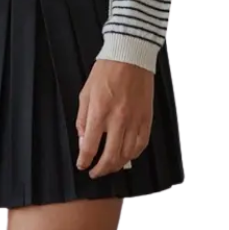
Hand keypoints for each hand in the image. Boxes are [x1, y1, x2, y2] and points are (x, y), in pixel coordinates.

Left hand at [76, 60, 153, 177]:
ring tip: (110, 167)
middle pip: (110, 156)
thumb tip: (83, 141)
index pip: (91, 146)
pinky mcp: (146, 119)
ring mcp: (134, 121)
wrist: (130, 56)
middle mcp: (118, 120)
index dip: (85, 160)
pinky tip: (127, 156)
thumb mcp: (86, 93)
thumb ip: (83, 119)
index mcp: (99, 112)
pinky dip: (133, 154)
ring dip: (117, 165)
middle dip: (101, 169)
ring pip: (127, 154)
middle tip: (95, 173)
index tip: (82, 165)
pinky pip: (141, 145)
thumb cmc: (104, 72)